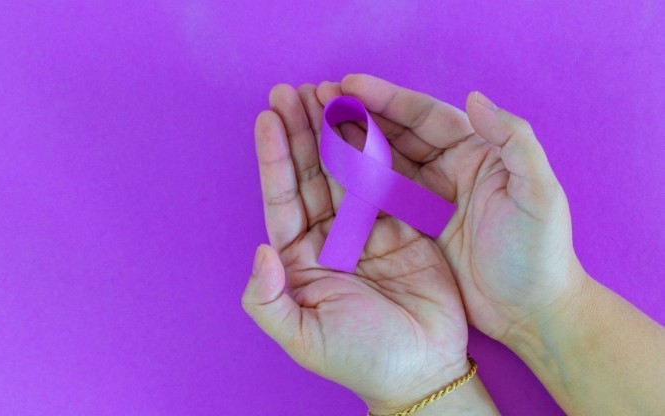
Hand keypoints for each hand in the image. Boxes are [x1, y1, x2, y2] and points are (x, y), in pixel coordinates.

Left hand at [242, 84, 468, 412]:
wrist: (423, 370)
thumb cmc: (360, 358)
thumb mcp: (303, 336)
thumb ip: (267, 298)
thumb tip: (261, 249)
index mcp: (300, 259)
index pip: (282, 198)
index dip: (274, 157)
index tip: (267, 117)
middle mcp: (329, 238)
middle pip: (310, 174)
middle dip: (300, 132)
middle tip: (292, 90)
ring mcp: (366, 229)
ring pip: (346, 170)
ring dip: (334, 132)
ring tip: (324, 92)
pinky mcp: (403, 226)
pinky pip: (387, 181)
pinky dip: (376, 150)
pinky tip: (365, 120)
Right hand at [315, 75, 585, 344]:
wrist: (532, 313)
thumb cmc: (539, 254)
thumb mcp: (539, 195)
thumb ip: (515, 142)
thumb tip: (474, 98)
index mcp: (478, 153)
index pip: (427, 117)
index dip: (388, 99)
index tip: (349, 85)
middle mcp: (450, 170)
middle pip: (398, 134)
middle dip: (360, 115)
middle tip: (319, 98)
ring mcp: (429, 200)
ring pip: (383, 163)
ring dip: (351, 144)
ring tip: (314, 127)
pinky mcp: (415, 229)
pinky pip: (378, 199)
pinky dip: (354, 184)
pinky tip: (328, 174)